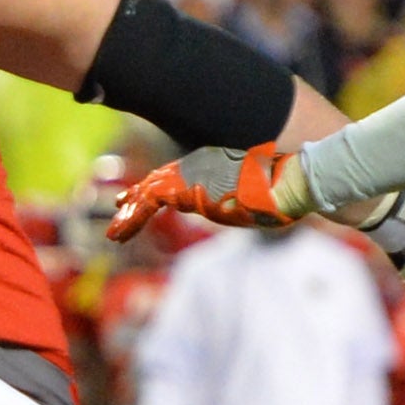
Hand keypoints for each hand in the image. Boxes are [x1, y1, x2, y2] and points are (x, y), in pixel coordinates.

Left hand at [105, 147, 293, 240]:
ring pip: (150, 194)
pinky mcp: (184, 188)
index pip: (181, 179)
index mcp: (216, 171)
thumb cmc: (288, 191)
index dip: (160, 187)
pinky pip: (149, 203)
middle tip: (119, 207)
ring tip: (115, 233)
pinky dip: (133, 217)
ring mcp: (191, 177)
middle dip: (138, 198)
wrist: (290, 183)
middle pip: (160, 183)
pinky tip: (120, 232)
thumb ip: (252, 200)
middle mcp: (200, 170)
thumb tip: (269, 209)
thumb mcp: (265, 196)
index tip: (144, 196)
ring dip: (131, 215)